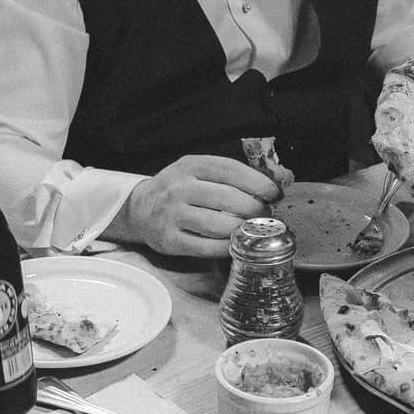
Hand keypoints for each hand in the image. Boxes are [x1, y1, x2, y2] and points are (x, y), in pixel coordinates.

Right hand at [109, 154, 278, 257]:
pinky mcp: (170, 240)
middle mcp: (180, 188)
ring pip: (220, 225)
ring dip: (243, 229)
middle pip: (229, 199)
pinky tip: (234, 243)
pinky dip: (227, 247)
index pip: (231, 171)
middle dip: (255, 208)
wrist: (139, 208)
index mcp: (191, 165)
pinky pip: (208, 247)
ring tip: (250, 228)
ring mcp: (173, 215)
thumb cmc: (177, 188)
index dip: (258, 182)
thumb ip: (228, 174)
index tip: (274, 193)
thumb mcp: (196, 170)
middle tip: (264, 214)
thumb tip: (272, 184)